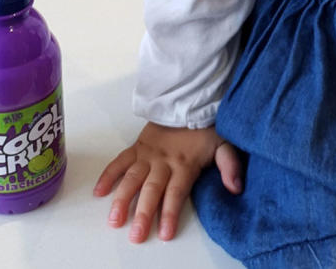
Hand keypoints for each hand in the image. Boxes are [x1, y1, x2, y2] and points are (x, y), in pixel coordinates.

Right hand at [94, 122, 242, 242]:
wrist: (190, 99)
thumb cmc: (206, 127)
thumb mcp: (224, 144)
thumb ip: (230, 166)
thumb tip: (236, 188)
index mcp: (184, 164)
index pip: (176, 192)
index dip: (170, 212)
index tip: (165, 233)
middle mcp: (163, 161)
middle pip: (152, 190)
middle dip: (144, 213)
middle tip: (136, 235)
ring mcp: (148, 154)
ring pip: (132, 178)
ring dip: (122, 199)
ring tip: (114, 219)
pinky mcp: (137, 147)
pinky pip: (120, 161)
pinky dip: (108, 175)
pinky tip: (99, 192)